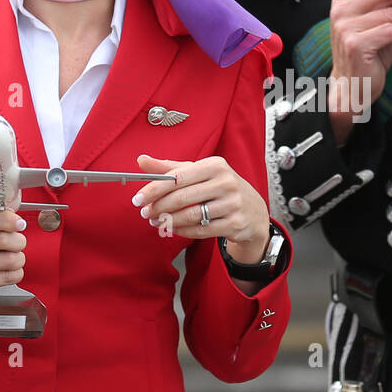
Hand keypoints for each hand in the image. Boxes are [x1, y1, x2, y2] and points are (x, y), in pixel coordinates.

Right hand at [0, 204, 27, 313]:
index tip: (19, 223)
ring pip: (10, 260)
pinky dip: (15, 272)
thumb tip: (15, 215)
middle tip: (17, 242)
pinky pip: (9, 277)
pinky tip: (7, 270)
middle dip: (18, 241)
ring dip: (18, 258)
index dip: (8, 219)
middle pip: (2, 240)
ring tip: (12, 257)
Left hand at [133, 154, 270, 262]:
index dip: (154, 189)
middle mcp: (226, 182)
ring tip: (157, 222)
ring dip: (168, 221)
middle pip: (182, 197)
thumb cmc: (220, 188)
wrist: (253, 210)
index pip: (177, 176)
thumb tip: (141, 160)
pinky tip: (173, 228)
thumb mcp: (199, 173)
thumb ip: (170, 168)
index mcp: (215, 165)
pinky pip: (201, 230)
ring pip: (191, 215)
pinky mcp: (235, 223)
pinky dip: (182, 231)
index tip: (138, 198)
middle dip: (159, 207)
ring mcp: (232, 204)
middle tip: (146, 213)